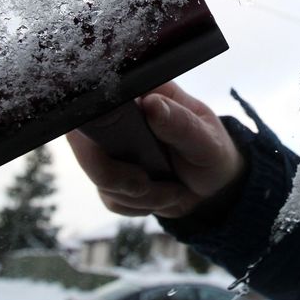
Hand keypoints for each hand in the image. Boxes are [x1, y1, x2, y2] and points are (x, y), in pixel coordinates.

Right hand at [67, 82, 246, 219]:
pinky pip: (110, 198)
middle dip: (113, 174)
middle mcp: (120, 117)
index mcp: (142, 93)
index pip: (100, 96)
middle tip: (147, 184)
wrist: (216, 186)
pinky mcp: (112, 177)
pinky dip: (137, 206)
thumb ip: (180, 123)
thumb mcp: (206, 138)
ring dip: (138, 195)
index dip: (94, 121)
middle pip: (83, 142)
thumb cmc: (213, 151)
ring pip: (98, 177)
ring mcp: (112, 148)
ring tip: (173, 190)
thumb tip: (150, 104)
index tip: (118, 147)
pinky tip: (162, 196)